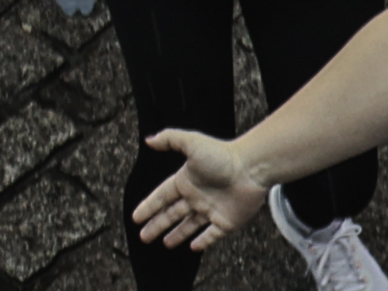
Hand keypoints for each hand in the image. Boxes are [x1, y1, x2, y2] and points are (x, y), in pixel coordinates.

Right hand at [130, 133, 271, 250]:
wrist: (251, 169)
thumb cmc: (222, 155)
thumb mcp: (191, 142)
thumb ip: (169, 139)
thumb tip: (148, 139)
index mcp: (186, 181)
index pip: (162, 197)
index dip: (149, 207)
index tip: (136, 217)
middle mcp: (197, 197)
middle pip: (172, 214)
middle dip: (157, 225)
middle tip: (144, 237)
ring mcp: (211, 211)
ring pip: (189, 226)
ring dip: (177, 234)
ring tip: (165, 243)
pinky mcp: (226, 222)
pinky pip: (211, 235)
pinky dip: (203, 241)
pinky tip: (193, 247)